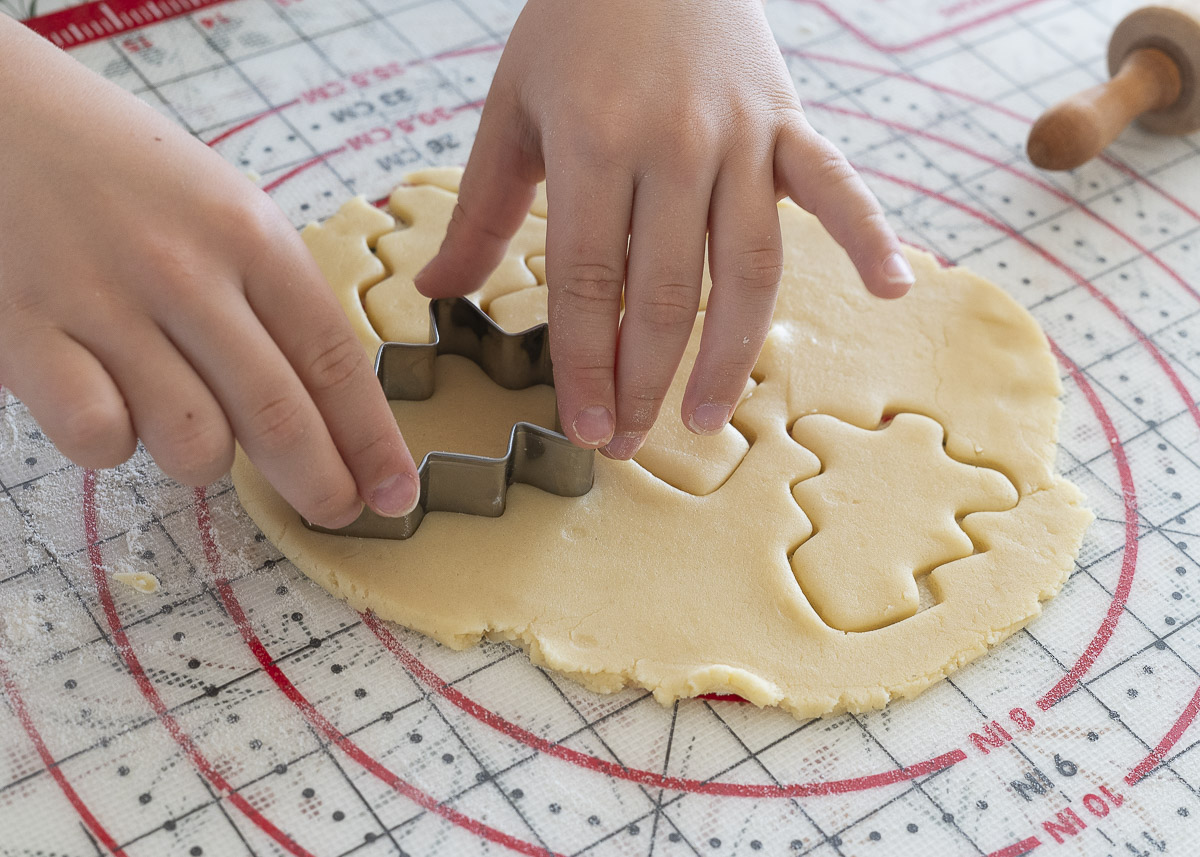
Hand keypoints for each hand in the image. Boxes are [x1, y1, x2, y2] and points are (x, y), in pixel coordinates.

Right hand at [0, 17, 418, 526]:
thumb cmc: (119, 169)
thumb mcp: (222, 207)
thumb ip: (271, 298)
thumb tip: (327, 406)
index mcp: (250, 236)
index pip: (334, 361)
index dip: (371, 441)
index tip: (395, 492)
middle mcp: (186, 273)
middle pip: (279, 418)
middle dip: (320, 484)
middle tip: (335, 511)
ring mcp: (102, 304)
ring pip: (192, 443)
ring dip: (204, 458)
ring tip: (189, 422)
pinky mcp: (23, 332)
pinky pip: (99, 438)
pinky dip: (114, 443)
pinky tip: (108, 403)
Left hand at [415, 0, 912, 459]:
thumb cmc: (571, 29)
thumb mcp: (509, 109)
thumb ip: (479, 210)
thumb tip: (435, 292)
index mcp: (593, 143)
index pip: (590, 280)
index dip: (587, 363)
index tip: (585, 429)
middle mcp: (673, 146)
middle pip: (665, 292)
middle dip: (644, 379)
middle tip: (629, 443)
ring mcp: (740, 136)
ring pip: (747, 267)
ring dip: (730, 353)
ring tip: (706, 418)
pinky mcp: (788, 124)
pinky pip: (836, 185)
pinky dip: (870, 233)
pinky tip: (893, 289)